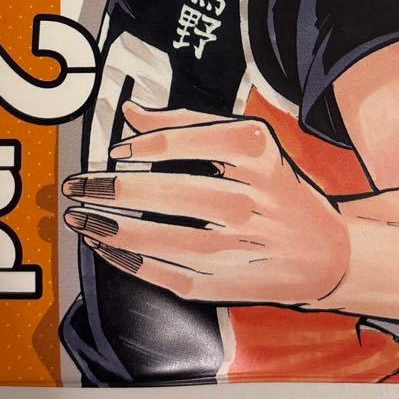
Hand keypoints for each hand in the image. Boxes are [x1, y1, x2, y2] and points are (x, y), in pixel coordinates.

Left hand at [62, 101, 349, 306]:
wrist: (323, 252)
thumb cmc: (274, 186)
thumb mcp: (246, 143)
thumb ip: (187, 123)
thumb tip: (130, 112)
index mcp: (256, 152)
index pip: (184, 140)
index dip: (140, 145)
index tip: (115, 151)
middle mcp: (250, 199)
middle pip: (167, 191)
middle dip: (110, 189)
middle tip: (74, 185)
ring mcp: (239, 247)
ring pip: (162, 237)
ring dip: (110, 228)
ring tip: (78, 218)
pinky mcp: (226, 285)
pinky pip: (167, 273)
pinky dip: (129, 260)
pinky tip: (105, 246)